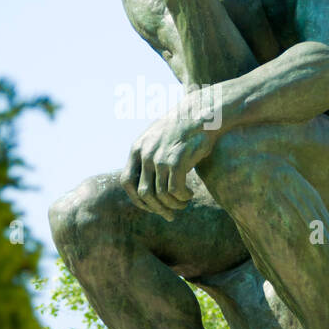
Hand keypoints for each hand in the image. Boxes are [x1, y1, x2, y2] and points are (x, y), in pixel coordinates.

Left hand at [121, 97, 218, 219]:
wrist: (202, 114)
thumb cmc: (183, 130)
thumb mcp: (158, 140)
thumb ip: (149, 158)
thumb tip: (147, 186)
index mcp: (137, 149)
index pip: (126, 182)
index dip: (137, 199)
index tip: (151, 206)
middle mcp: (145, 154)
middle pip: (143, 193)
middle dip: (157, 208)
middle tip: (170, 214)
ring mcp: (159, 157)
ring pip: (161, 195)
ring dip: (173, 204)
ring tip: (183, 203)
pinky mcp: (176, 161)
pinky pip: (175, 191)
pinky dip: (182, 197)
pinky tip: (189, 195)